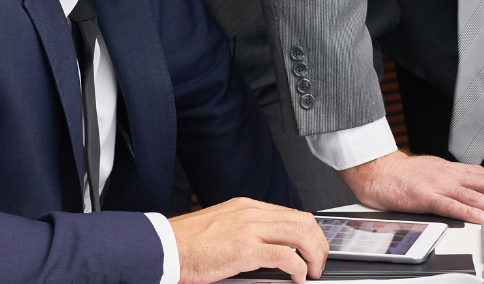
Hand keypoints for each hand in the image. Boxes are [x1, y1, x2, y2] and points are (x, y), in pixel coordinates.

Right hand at [170, 198, 327, 283]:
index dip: (310, 232)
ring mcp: (249, 228)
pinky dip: (297, 267)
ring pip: (300, 234)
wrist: (165, 246)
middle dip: (318, 244)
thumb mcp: (223, 227)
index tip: (313, 248)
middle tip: (319, 263)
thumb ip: (247, 232)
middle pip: (303, 221)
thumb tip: (268, 249)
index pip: (292, 213)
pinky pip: (284, 255)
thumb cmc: (187, 243)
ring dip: (313, 255)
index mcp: (247, 207)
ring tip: (313, 272)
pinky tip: (297, 278)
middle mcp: (252, 212)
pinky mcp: (244, 248)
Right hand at [339, 151, 483, 223]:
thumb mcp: (438, 174)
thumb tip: (480, 196)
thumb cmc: (406, 175)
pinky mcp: (426, 196)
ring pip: (476, 196)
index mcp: (456, 170)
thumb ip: (458, 184)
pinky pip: (451, 205)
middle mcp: (452, 175)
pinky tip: (482, 220)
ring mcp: (440, 184)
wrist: (379, 171)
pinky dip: (469, 213)